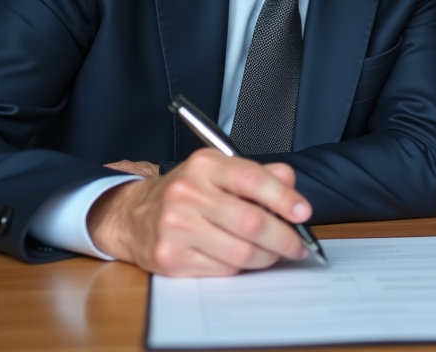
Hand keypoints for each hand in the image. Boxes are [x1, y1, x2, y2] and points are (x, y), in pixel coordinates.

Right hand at [87, 148, 311, 275]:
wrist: (132, 215)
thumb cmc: (187, 192)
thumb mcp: (219, 171)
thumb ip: (259, 174)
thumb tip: (290, 183)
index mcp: (205, 166)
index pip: (252, 179)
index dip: (283, 198)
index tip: (303, 213)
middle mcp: (187, 193)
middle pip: (251, 222)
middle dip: (284, 238)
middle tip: (298, 245)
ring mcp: (176, 227)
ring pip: (240, 252)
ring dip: (266, 257)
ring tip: (273, 253)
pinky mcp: (170, 258)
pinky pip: (222, 270)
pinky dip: (240, 268)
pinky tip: (241, 259)